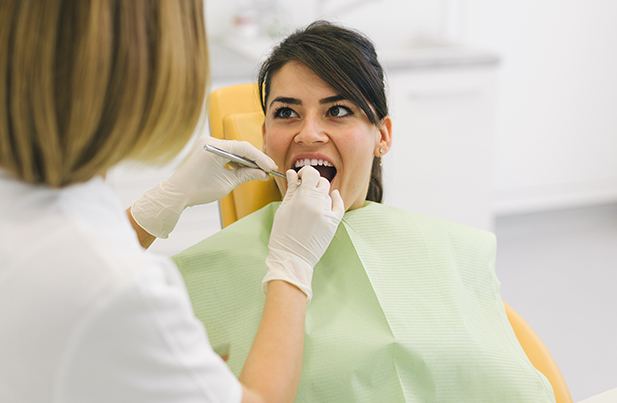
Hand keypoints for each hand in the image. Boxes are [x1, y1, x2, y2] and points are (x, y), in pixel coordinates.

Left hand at [130, 137, 276, 237]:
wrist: (176, 193)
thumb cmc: (198, 190)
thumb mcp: (227, 183)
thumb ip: (247, 175)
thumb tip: (263, 174)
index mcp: (214, 147)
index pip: (244, 148)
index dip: (260, 158)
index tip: (271, 167)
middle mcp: (210, 141)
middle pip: (240, 147)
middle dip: (255, 159)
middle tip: (268, 170)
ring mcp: (206, 144)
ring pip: (233, 150)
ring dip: (246, 160)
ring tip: (259, 172)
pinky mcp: (205, 149)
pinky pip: (225, 152)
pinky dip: (235, 161)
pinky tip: (245, 170)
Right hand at [262, 166, 344, 300]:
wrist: (292, 258)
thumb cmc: (282, 235)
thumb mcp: (283, 209)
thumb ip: (291, 189)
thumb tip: (292, 174)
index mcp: (302, 197)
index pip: (311, 173)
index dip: (305, 172)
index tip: (300, 178)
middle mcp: (317, 203)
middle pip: (321, 181)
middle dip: (312, 182)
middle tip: (304, 189)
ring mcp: (327, 213)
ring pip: (327, 193)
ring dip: (320, 193)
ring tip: (311, 201)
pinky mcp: (333, 223)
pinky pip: (339, 205)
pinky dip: (336, 198)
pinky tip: (333, 195)